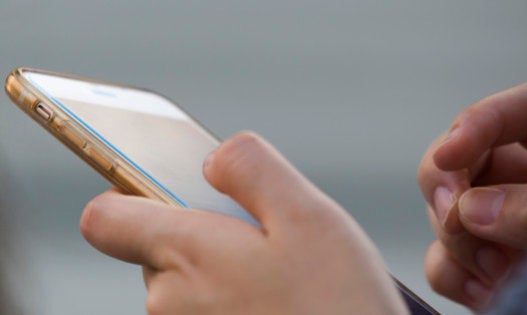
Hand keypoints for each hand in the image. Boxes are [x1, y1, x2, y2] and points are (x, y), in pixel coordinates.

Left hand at [80, 132, 407, 314]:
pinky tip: (278, 302)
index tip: (172, 187)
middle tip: (265, 237)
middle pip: (157, 243)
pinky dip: (234, 297)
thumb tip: (214, 159)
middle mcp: (171, 303)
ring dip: (225, 266)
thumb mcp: (309, 215)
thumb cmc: (337, 304)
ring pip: (188, 278)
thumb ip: (252, 169)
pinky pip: (206, 309)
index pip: (106, 217)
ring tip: (281, 276)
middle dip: (205, 229)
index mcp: (186, 254)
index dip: (130, 192)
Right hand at [417, 83, 526, 309]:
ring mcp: (504, 226)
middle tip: (451, 216)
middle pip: (470, 154)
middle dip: (447, 181)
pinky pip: (442, 258)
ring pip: (447, 207)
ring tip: (500, 275)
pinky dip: (452, 275)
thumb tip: (471, 207)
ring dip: (458, 242)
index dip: (482, 121)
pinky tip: (485, 293)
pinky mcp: (482, 264)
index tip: (449, 155)